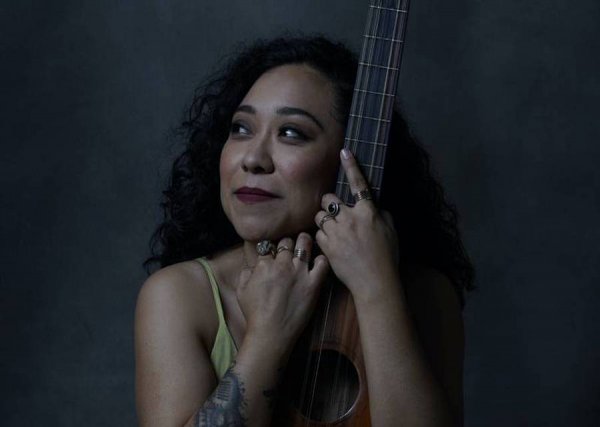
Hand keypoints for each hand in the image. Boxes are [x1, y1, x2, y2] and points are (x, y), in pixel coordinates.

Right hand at [236, 233, 328, 351]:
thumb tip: (251, 266)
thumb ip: (245, 273)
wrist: (270, 332)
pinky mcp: (312, 284)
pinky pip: (322, 264)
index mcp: (264, 265)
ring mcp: (299, 273)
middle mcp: (282, 264)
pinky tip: (319, 260)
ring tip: (305, 240)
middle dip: (288, 241)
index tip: (274, 249)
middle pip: (287, 242)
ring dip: (304, 240)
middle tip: (291, 243)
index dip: (271, 247)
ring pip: (304, 245)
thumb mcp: (241, 291)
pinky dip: (321, 259)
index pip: (268, 246)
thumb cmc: (254, 314)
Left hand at [314, 149, 399, 302]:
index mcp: (368, 212)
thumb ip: (381, 214)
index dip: (351, 165)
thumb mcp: (390, 231)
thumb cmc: (386, 257)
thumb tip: (373, 207)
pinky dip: (322, 236)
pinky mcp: (327, 245)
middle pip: (329, 199)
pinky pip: (318, 232)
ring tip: (333, 231)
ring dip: (324, 220)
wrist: (374, 281)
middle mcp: (351, 218)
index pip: (359, 183)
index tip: (344, 151)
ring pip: (320, 215)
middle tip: (336, 215)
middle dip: (330, 204)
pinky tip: (331, 244)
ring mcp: (337, 231)